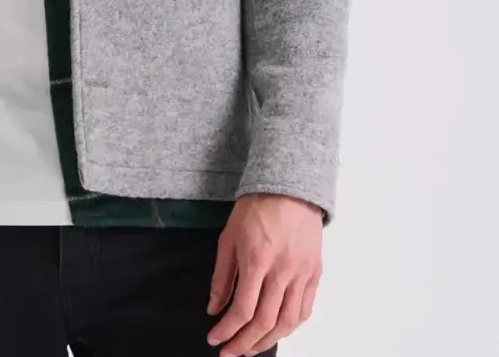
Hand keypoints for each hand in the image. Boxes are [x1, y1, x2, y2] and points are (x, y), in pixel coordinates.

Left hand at [205, 192, 322, 355]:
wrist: (290, 188)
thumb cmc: (256, 208)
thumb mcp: (229, 237)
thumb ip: (222, 276)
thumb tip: (213, 308)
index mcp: (257, 260)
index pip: (242, 309)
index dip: (227, 330)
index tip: (214, 339)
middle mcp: (282, 271)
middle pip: (264, 322)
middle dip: (244, 343)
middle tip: (229, 352)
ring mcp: (301, 274)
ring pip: (287, 322)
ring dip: (267, 341)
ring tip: (251, 348)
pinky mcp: (315, 274)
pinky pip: (304, 310)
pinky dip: (290, 327)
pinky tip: (276, 331)